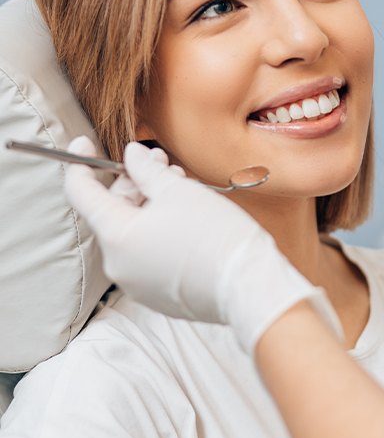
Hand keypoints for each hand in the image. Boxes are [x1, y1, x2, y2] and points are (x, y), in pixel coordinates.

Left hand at [64, 137, 341, 353]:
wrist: (249, 286)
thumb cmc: (215, 234)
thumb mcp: (178, 190)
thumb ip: (145, 169)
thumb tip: (131, 155)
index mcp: (116, 236)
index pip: (81, 194)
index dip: (80, 163)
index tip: (84, 143)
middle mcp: (118, 264)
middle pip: (112, 211)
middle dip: (133, 181)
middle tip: (159, 161)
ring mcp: (136, 283)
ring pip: (132, 231)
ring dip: (148, 204)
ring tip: (179, 185)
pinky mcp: (157, 294)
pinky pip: (146, 253)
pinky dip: (157, 230)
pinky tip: (183, 215)